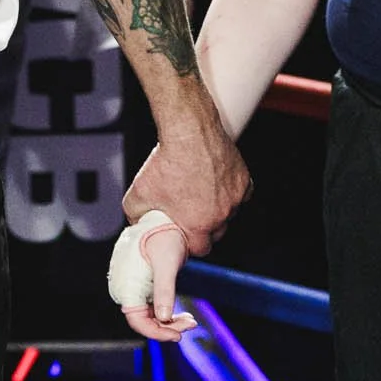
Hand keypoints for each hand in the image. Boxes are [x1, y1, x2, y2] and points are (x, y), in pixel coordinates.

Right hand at [107, 209, 195, 341]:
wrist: (163, 218)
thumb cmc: (164, 236)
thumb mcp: (167, 263)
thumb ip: (164, 290)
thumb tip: (164, 317)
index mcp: (126, 286)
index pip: (137, 322)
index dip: (157, 333)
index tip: (178, 336)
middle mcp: (124, 289)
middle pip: (144, 321)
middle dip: (167, 327)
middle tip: (191, 323)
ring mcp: (131, 287)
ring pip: (148, 315)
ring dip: (168, 321)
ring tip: (190, 320)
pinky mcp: (139, 284)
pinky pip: (150, 306)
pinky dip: (165, 313)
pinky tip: (181, 314)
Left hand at [124, 123, 250, 257]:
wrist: (187, 132)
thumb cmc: (165, 162)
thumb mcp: (137, 195)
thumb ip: (137, 216)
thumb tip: (137, 223)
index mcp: (198, 225)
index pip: (200, 248)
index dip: (191, 244)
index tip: (185, 236)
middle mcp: (220, 215)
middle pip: (216, 233)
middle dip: (205, 229)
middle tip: (192, 215)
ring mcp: (234, 198)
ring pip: (229, 213)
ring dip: (219, 209)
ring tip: (202, 195)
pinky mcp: (243, 181)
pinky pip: (241, 194)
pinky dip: (231, 192)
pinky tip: (217, 183)